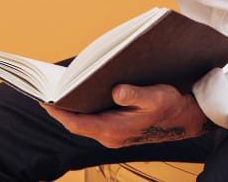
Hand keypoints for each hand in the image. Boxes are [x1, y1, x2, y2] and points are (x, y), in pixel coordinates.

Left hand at [43, 84, 212, 148]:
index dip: (59, 113)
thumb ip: (134, 95)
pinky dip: (85, 110)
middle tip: (47, 91)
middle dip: (62, 109)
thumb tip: (116, 91)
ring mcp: (112, 134)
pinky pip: (94, 121)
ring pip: (85, 123)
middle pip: (77, 124)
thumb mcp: (155, 97)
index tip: (44, 101)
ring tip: (60, 90)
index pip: (78, 124)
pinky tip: (83, 94)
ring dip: (73, 109)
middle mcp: (110, 136)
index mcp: (114, 130)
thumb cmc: (169, 107)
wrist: (183, 119)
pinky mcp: (117, 130)